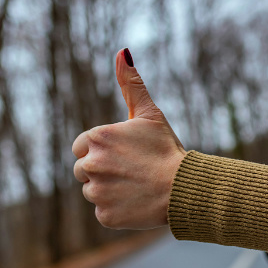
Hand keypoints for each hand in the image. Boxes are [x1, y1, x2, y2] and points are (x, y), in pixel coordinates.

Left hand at [72, 49, 185, 229]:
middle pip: (83, 170)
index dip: (102, 151)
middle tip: (131, 171)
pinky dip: (117, 210)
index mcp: (97, 138)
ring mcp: (96, 192)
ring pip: (92, 192)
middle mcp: (90, 164)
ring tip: (135, 186)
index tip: (123, 155)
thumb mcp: (150, 114)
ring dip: (109, 190)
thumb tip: (122, 52)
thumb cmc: (167, 149)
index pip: (82, 147)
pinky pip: (103, 212)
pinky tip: (136, 202)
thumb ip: (131, 85)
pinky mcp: (104, 216)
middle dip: (102, 171)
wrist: (184, 188)